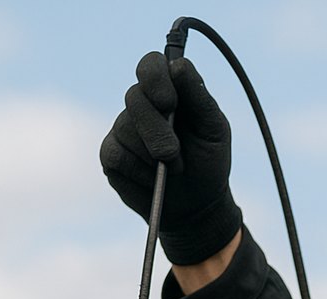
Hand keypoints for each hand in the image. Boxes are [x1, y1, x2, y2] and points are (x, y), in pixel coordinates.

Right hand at [100, 53, 241, 265]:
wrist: (198, 206)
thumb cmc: (208, 163)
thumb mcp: (215, 130)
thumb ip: (199, 97)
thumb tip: (178, 65)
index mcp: (169, 90)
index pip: (151, 65)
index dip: (155, 79)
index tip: (170, 102)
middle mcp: (141, 104)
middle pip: (135, 97)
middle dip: (158, 130)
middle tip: (175, 154)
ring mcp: (123, 128)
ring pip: (124, 127)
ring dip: (152, 154)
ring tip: (172, 170)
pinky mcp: (111, 154)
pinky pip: (116, 153)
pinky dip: (139, 171)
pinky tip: (153, 180)